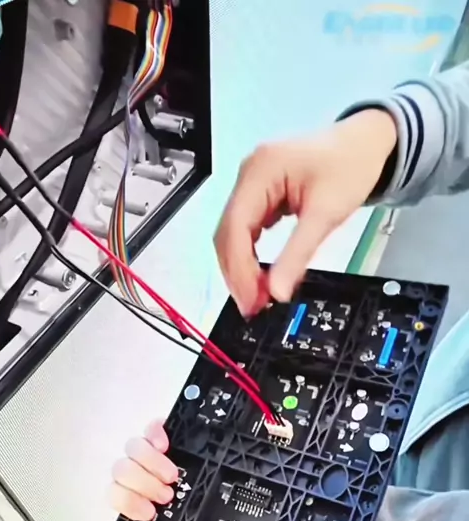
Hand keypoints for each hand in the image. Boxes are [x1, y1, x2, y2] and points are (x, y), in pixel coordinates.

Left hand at [109, 422, 177, 520]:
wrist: (180, 476)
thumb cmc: (153, 504)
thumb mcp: (150, 519)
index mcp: (121, 493)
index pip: (114, 494)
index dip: (131, 502)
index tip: (149, 512)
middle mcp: (125, 471)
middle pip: (123, 469)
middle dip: (145, 484)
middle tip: (165, 494)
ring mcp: (137, 452)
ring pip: (134, 447)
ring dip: (154, 463)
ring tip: (171, 476)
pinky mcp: (152, 435)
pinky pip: (149, 428)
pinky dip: (156, 434)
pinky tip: (165, 445)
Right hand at [214, 109, 397, 315]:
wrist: (366, 141)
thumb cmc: (350, 167)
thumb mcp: (326, 214)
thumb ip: (298, 254)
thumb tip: (277, 292)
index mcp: (259, 171)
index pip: (235, 227)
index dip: (239, 269)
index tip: (251, 301)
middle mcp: (248, 174)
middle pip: (227, 233)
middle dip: (237, 273)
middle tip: (253, 307)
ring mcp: (252, 183)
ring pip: (233, 234)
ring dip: (241, 267)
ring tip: (257, 297)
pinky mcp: (260, 194)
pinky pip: (246, 229)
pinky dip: (250, 255)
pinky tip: (260, 275)